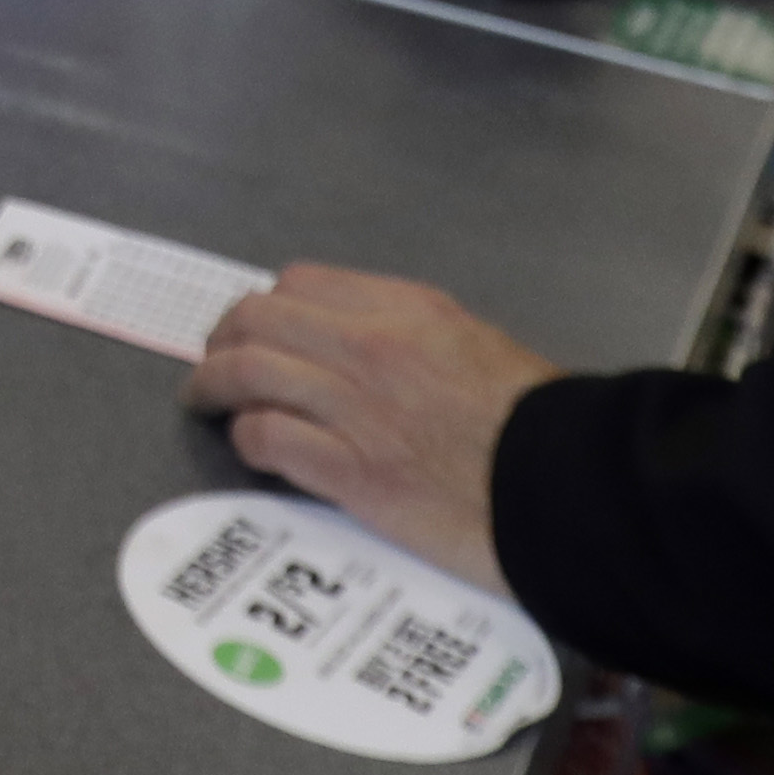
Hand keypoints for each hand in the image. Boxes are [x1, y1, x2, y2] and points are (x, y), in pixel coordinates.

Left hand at [178, 267, 558, 593]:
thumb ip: (416, 336)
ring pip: (247, 372)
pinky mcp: (351, 472)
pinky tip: (249, 446)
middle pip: (257, 320)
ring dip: (213, 386)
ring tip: (203, 402)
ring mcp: (355, 408)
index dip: (267, 307)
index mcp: (406, 310)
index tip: (257, 329)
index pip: (301, 285)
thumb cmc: (540, 426)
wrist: (570, 489)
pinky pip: (268, 438)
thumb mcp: (479, 347)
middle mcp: (370, 347)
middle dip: (222, 340)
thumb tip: (369, 344)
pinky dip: (246, 438)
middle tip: (213, 363)